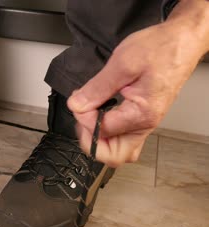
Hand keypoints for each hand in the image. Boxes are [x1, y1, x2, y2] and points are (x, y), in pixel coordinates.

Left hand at [68, 1, 208, 166]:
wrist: (181, 40)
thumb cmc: (160, 48)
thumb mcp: (122, 64)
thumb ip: (97, 88)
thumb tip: (77, 105)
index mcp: (143, 114)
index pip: (103, 132)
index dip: (84, 118)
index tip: (78, 101)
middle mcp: (145, 124)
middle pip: (114, 155)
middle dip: (91, 140)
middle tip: (82, 116)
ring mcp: (144, 123)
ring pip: (118, 149)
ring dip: (98, 138)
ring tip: (89, 113)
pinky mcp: (141, 117)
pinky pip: (121, 136)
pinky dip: (106, 130)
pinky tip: (98, 112)